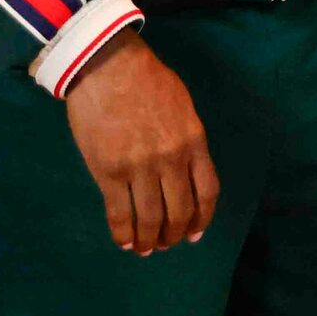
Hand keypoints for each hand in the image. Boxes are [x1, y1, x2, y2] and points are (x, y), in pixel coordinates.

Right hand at [63, 33, 219, 253]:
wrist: (109, 66)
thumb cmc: (147, 81)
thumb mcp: (183, 107)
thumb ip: (187, 140)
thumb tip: (186, 169)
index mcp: (194, 141)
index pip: (207, 191)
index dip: (202, 218)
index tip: (195, 234)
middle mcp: (171, 159)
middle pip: (180, 210)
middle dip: (174, 233)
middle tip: (166, 243)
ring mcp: (140, 167)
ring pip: (150, 218)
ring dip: (148, 240)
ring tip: (145, 249)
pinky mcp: (109, 172)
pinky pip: (119, 213)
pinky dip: (123, 233)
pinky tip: (123, 242)